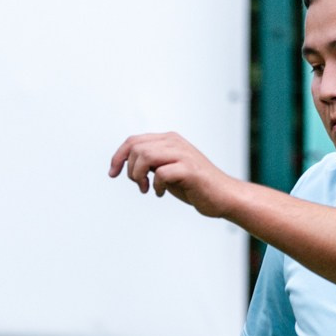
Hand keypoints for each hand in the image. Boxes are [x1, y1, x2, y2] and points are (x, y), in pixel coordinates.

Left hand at [108, 132, 244, 220]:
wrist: (222, 196)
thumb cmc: (194, 185)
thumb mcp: (167, 169)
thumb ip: (150, 163)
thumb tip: (126, 163)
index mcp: (169, 140)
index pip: (133, 140)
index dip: (118, 156)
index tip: (112, 173)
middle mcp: (175, 142)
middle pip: (136, 148)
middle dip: (130, 169)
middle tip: (139, 185)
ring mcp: (183, 154)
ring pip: (145, 156)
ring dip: (140, 176)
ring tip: (147, 188)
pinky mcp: (189, 169)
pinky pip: (161, 173)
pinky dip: (156, 186)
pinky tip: (162, 193)